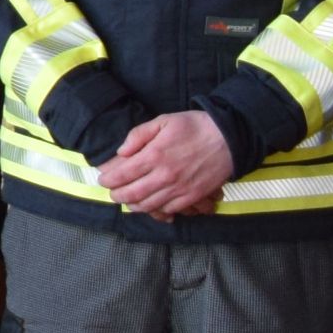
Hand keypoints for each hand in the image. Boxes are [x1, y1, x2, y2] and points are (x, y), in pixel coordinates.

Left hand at [96, 109, 233, 218]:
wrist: (229, 138)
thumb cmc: (194, 126)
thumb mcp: (163, 122)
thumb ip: (138, 135)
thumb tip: (121, 152)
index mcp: (154, 156)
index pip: (122, 175)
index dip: (108, 180)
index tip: (103, 179)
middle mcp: (164, 176)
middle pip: (132, 194)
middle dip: (117, 196)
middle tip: (112, 193)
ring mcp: (179, 189)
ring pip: (149, 205)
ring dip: (133, 205)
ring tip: (128, 200)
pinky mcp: (193, 196)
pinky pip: (169, 210)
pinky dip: (156, 210)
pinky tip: (151, 204)